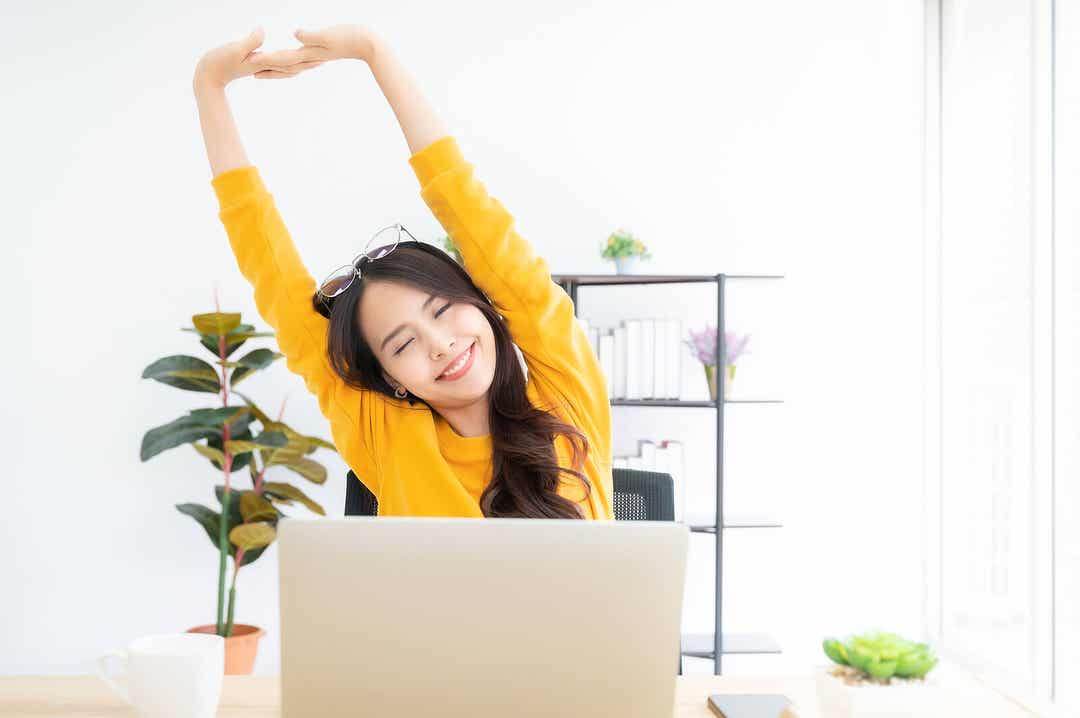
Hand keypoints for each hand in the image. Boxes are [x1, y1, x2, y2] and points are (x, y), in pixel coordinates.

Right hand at [193, 27, 325, 88]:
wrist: (207, 77)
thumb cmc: (217, 63)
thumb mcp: (234, 49)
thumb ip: (250, 41)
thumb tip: (263, 31)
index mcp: (264, 63)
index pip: (290, 60)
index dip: (306, 57)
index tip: (322, 55)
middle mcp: (266, 67)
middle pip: (292, 66)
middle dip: (309, 63)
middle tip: (326, 58)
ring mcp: (261, 67)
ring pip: (286, 67)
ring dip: (301, 65)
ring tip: (314, 61)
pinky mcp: (255, 65)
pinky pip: (276, 65)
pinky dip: (287, 64)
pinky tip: (289, 61)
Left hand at [252, 24, 379, 66]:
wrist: (368, 44)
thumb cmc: (350, 37)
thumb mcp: (329, 34)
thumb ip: (312, 36)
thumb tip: (296, 35)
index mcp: (310, 53)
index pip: (284, 57)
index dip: (267, 59)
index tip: (252, 62)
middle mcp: (310, 57)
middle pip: (284, 65)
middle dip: (267, 68)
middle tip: (250, 71)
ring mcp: (315, 56)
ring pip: (291, 65)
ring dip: (277, 67)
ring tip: (263, 67)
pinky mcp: (320, 53)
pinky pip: (300, 60)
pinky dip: (290, 63)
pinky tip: (289, 60)